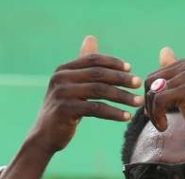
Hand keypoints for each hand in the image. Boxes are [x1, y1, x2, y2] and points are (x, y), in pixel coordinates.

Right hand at [25, 35, 141, 155]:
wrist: (46, 134)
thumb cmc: (65, 108)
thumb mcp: (72, 84)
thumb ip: (83, 65)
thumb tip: (91, 38)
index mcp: (64, 69)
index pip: (93, 60)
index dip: (113, 63)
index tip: (131, 69)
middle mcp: (60, 78)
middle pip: (98, 74)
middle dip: (121, 78)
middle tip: (138, 84)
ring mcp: (62, 93)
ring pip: (99, 91)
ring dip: (122, 96)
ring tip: (138, 102)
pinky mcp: (65, 109)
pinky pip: (96, 109)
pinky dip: (114, 112)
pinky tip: (127, 117)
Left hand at [143, 47, 184, 159]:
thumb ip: (173, 72)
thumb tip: (164, 49)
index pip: (152, 77)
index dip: (151, 97)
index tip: (159, 113)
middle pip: (149, 83)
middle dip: (149, 104)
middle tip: (158, 120)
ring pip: (153, 92)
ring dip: (153, 113)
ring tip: (162, 125)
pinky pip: (159, 101)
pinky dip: (157, 116)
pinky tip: (165, 127)